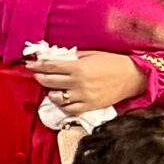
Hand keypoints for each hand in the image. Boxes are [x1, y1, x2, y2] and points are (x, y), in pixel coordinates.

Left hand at [28, 50, 148, 117]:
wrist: (134, 77)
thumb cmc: (113, 62)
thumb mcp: (92, 54)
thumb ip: (73, 57)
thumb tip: (55, 57)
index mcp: (78, 68)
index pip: (50, 67)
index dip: (37, 65)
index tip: (30, 64)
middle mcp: (78, 83)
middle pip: (49, 82)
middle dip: (40, 77)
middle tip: (36, 74)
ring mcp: (83, 97)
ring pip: (56, 98)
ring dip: (50, 92)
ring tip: (51, 87)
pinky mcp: (89, 106)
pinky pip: (69, 109)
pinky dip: (63, 104)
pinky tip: (62, 99)